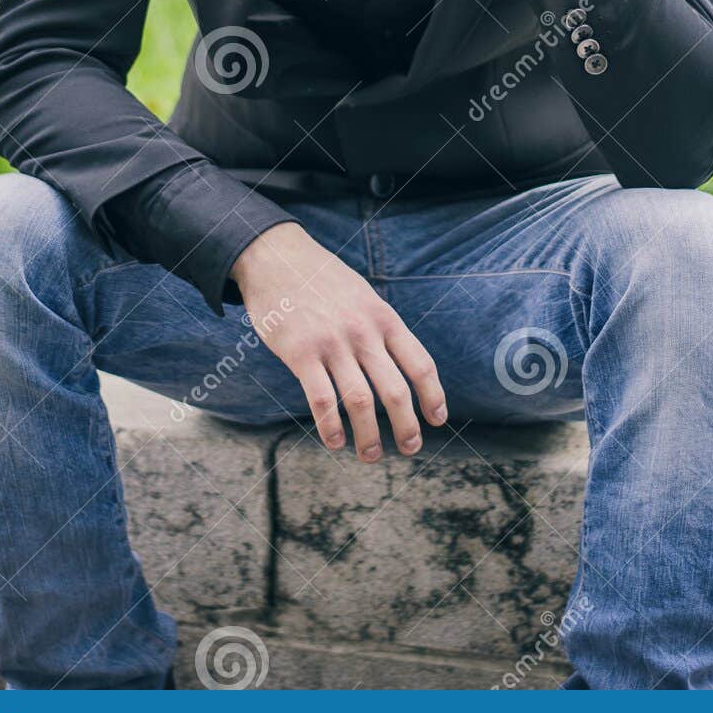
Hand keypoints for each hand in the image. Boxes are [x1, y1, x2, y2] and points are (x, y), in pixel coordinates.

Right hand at [231, 222, 447, 460]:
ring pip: (360, 402)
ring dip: (369, 436)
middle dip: (406, 427)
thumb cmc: (321, 279)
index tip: (436, 419)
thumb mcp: (362, 294)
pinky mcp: (300, 353)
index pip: (420, 363)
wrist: (276, 256)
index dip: (433, 396)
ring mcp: (332, 343)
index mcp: (383, 317)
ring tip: (371, 455)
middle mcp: (363, 332)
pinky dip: (331, 427)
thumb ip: (380, 326)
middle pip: (395, 390)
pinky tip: (335, 442)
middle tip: (410, 448)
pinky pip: (321, 399)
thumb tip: (399, 362)